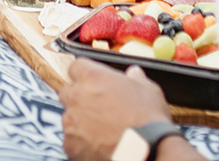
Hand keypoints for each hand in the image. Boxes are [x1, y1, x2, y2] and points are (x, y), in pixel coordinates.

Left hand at [60, 60, 174, 160]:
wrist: (145, 151)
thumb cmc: (149, 120)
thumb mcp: (149, 91)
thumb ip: (136, 78)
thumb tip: (134, 73)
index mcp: (92, 77)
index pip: (76, 67)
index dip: (86, 75)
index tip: (94, 82)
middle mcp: (77, 97)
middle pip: (68, 92)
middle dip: (79, 98)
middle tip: (98, 107)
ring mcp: (71, 122)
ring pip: (69, 117)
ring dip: (80, 120)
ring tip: (101, 129)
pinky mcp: (70, 145)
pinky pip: (71, 140)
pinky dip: (81, 142)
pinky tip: (98, 144)